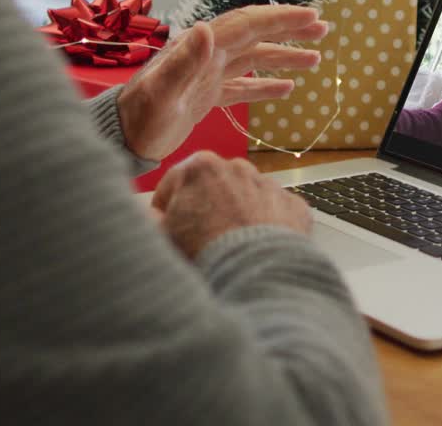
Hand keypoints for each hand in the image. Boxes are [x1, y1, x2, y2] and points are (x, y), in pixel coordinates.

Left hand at [117, 5, 328, 160]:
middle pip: (255, 35)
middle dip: (289, 29)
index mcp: (200, 49)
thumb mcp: (161, 93)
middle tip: (323, 27)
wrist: (121, 140)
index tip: (310, 16)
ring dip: (283, 56)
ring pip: (253, 59)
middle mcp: (207, 56)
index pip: (248, 25)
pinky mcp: (206, 96)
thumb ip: (183, 62)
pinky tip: (287, 88)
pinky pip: (243, 86)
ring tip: (315, 58)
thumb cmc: (139, 119)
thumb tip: (208, 28)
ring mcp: (207, 76)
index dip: (281, 19)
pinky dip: (265, 85)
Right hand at [151, 151, 311, 258]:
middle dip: (205, 209)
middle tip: (201, 240)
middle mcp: (237, 167)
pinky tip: (256, 249)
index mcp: (199, 166)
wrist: (256, 275)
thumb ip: (147, 218)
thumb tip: (149, 215)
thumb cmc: (203, 253)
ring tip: (231, 247)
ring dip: (237, 216)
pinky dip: (266, 227)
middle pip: (212, 188)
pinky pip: (275, 213)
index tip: (168, 230)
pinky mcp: (294, 205)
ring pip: (245, 198)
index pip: (172, 185)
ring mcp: (269, 185)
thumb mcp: (159, 235)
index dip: (166, 210)